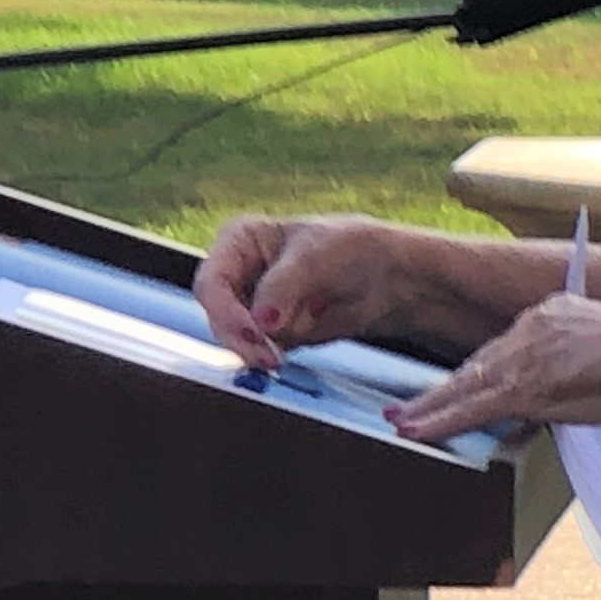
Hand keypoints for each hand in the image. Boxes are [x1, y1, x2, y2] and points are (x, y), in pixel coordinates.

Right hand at [193, 214, 433, 368]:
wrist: (388, 277)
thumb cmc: (352, 249)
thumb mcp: (315, 258)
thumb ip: (284, 288)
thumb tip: (262, 322)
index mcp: (239, 241)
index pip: (212, 282)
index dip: (227, 312)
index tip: (255, 333)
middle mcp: (240, 273)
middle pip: (219, 316)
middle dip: (243, 339)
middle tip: (269, 358)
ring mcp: (254, 305)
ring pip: (237, 339)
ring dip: (260, 350)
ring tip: (286, 351)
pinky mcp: (271, 333)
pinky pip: (259, 353)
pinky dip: (273, 356)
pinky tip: (292, 351)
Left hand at [390, 295, 600, 444]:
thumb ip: (593, 355)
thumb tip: (587, 384)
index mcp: (558, 309)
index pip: (508, 344)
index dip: (484, 370)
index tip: (467, 382)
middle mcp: (534, 326)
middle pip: (479, 362)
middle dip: (443, 388)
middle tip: (409, 402)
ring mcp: (527, 358)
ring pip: (466, 385)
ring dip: (430, 407)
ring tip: (401, 421)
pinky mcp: (525, 389)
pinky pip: (472, 408)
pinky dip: (441, 421)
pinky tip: (416, 430)